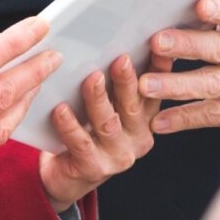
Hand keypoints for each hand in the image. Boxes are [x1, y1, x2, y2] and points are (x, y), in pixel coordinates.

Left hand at [41, 53, 162, 210]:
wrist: (65, 175)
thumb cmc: (86, 131)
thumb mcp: (107, 106)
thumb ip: (114, 84)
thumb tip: (113, 43)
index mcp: (144, 118)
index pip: (154, 89)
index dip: (158, 69)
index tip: (155, 45)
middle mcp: (138, 137)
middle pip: (132, 105)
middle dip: (127, 81)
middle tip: (120, 59)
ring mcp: (118, 155)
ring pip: (108, 123)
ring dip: (99, 99)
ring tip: (91, 79)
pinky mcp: (94, 168)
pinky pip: (81, 143)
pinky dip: (70, 125)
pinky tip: (61, 109)